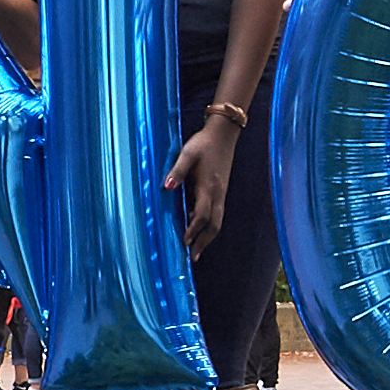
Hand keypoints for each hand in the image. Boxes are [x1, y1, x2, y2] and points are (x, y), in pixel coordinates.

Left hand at [164, 114, 238, 253]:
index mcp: (208, 187)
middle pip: (214, 224)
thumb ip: (177, 171)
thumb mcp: (188, 153)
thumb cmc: (204, 143)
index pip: (202, 215)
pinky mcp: (221, 189)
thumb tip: (166, 187)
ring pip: (218, 221)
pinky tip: (200, 226)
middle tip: (194, 256)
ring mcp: (221, 192)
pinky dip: (210, 225)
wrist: (223, 133)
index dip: (193, 231)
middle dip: (204, 242)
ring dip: (208, 236)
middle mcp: (217, 193)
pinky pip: (217, 213)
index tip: (184, 243)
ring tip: (197, 248)